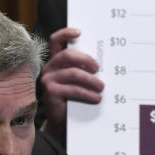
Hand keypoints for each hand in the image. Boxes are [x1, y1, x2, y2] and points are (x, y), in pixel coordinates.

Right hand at [41, 27, 104, 143]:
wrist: (63, 121)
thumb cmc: (74, 98)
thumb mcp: (80, 81)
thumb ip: (85, 69)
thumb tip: (105, 64)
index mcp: (57, 61)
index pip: (56, 41)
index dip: (65, 33)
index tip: (80, 32)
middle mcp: (50, 68)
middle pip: (67, 55)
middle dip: (85, 59)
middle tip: (98, 68)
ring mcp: (48, 80)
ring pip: (72, 73)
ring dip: (90, 80)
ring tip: (101, 87)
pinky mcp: (50, 92)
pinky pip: (72, 89)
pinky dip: (87, 93)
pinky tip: (96, 98)